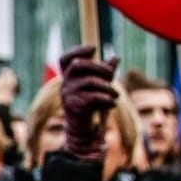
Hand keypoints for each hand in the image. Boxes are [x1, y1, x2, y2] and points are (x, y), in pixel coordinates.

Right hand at [58, 46, 119, 160]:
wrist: (82, 131)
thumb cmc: (91, 106)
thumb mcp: (100, 87)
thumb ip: (106, 72)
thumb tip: (115, 57)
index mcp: (69, 78)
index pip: (65, 59)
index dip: (77, 50)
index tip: (94, 49)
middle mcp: (65, 84)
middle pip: (78, 65)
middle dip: (99, 67)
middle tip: (112, 75)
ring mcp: (67, 95)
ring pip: (90, 82)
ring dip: (107, 87)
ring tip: (116, 95)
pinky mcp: (74, 106)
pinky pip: (93, 97)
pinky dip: (106, 100)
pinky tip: (112, 103)